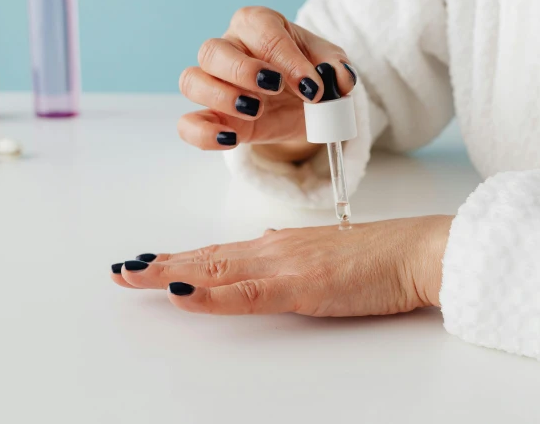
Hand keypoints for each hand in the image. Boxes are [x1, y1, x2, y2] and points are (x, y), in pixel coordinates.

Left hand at [110, 216, 452, 315]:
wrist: (418, 251)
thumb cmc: (380, 256)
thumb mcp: (324, 254)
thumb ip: (288, 253)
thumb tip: (259, 246)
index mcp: (279, 245)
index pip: (218, 252)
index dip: (178, 258)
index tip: (146, 261)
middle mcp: (274, 249)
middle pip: (206, 257)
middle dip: (159, 265)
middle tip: (121, 270)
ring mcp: (286, 266)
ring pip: (216, 269)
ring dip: (170, 272)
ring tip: (132, 275)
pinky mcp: (303, 286)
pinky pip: (247, 293)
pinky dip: (210, 294)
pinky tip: (181, 294)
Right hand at [177, 6, 358, 161]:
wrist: (302, 105)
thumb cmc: (308, 72)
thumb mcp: (329, 65)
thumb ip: (338, 68)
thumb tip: (340, 79)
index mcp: (258, 25)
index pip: (261, 29)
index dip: (285, 57)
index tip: (311, 85)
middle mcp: (228, 48)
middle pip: (212, 50)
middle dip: (243, 70)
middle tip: (273, 88)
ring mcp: (213, 82)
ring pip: (192, 80)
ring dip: (221, 97)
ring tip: (256, 110)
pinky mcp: (210, 116)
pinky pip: (187, 123)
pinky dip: (203, 133)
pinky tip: (231, 138)